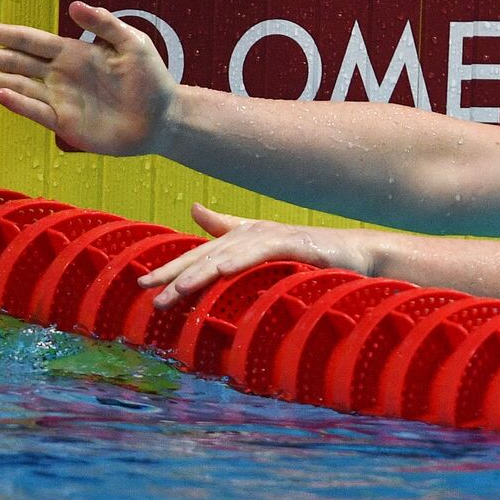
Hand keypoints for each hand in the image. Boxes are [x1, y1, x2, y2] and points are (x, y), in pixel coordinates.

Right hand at [0, 1, 176, 156]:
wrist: (163, 118)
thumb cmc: (151, 80)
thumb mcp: (132, 43)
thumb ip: (104, 23)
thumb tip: (74, 6)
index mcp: (72, 52)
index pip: (30, 40)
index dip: (3, 34)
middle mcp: (60, 75)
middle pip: (16, 63)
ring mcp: (60, 99)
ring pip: (19, 87)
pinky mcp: (66, 124)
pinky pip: (37, 112)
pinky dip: (20, 104)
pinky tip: (2, 94)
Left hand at [138, 203, 378, 308]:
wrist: (357, 254)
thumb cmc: (310, 254)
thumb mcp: (265, 247)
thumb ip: (229, 229)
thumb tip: (195, 210)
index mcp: (242, 239)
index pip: (199, 256)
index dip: (170, 268)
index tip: (142, 283)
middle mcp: (251, 234)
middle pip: (205, 255)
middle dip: (174, 272)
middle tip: (146, 288)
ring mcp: (271, 237)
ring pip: (227, 256)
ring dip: (199, 272)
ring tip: (174, 289)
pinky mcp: (293, 243)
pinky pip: (261, 253)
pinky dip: (240, 261)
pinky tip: (220, 271)